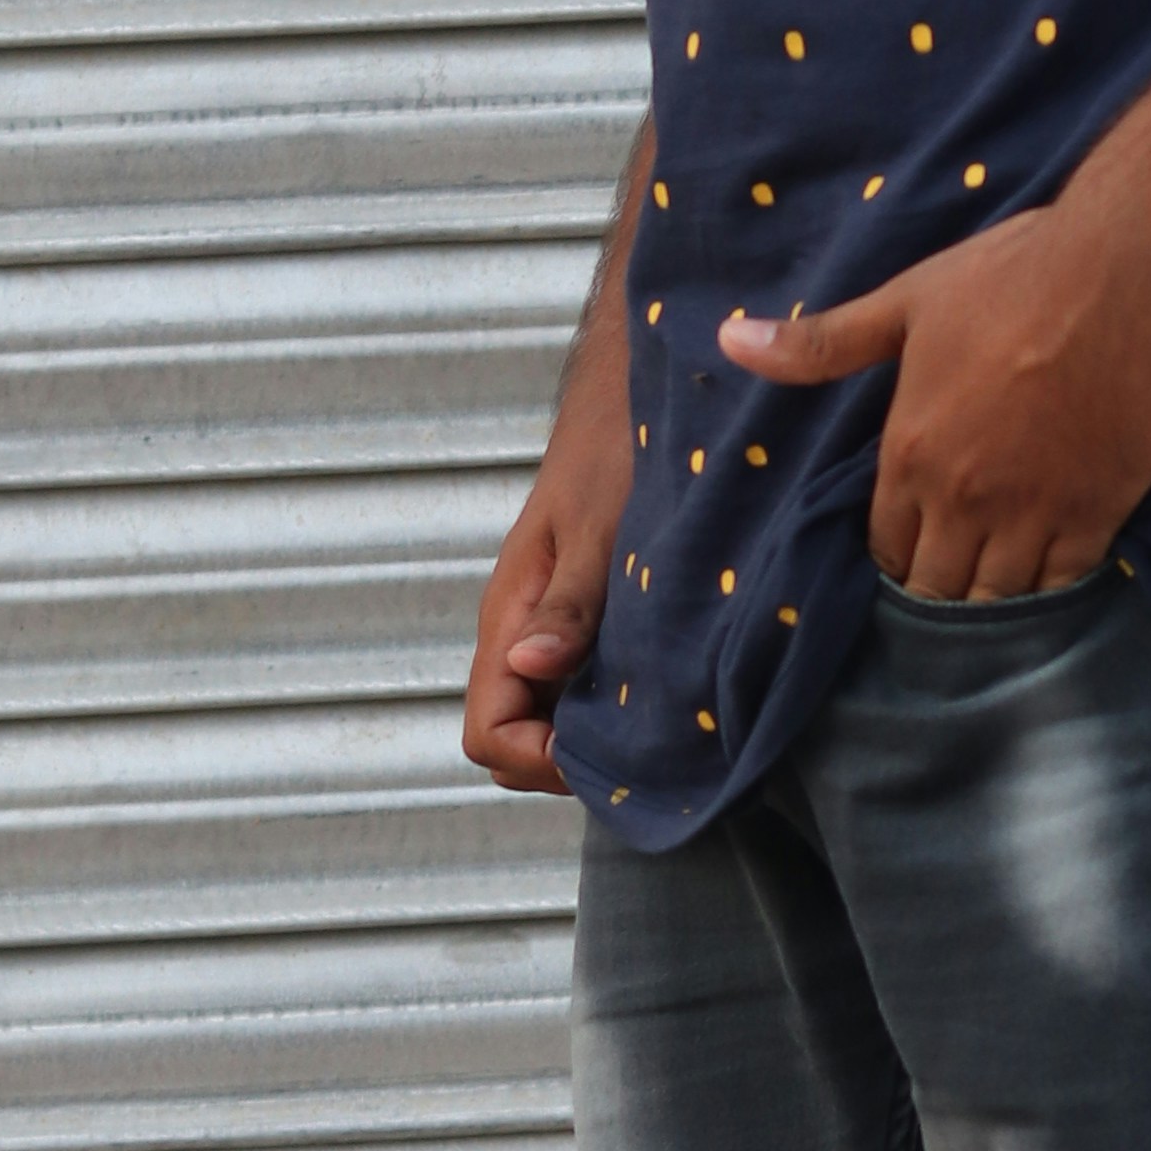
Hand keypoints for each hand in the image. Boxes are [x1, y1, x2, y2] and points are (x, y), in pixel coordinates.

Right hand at [461, 372, 628, 791]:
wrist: (633, 389)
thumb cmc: (618, 446)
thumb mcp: (601, 527)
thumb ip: (570, 602)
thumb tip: (531, 668)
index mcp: (510, 615)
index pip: (486, 734)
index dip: (537, 761)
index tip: (604, 751)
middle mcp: (520, 629)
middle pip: (510, 740)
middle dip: (562, 762)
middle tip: (640, 748)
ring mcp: (550, 625)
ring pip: (546, 717)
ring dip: (591, 734)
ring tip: (658, 720)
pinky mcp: (583, 615)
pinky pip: (579, 686)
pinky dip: (611, 703)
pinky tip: (663, 688)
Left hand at [719, 194, 1150, 597]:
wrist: (1125, 265)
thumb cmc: (1012, 275)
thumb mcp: (906, 302)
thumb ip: (821, 344)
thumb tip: (729, 340)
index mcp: (910, 452)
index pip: (886, 548)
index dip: (897, 556)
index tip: (914, 551)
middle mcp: (965, 495)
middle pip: (938, 589)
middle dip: (939, 590)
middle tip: (955, 578)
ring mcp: (1034, 509)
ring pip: (999, 598)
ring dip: (993, 600)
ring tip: (998, 586)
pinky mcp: (1099, 510)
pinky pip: (1065, 582)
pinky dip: (1054, 587)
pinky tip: (1053, 576)